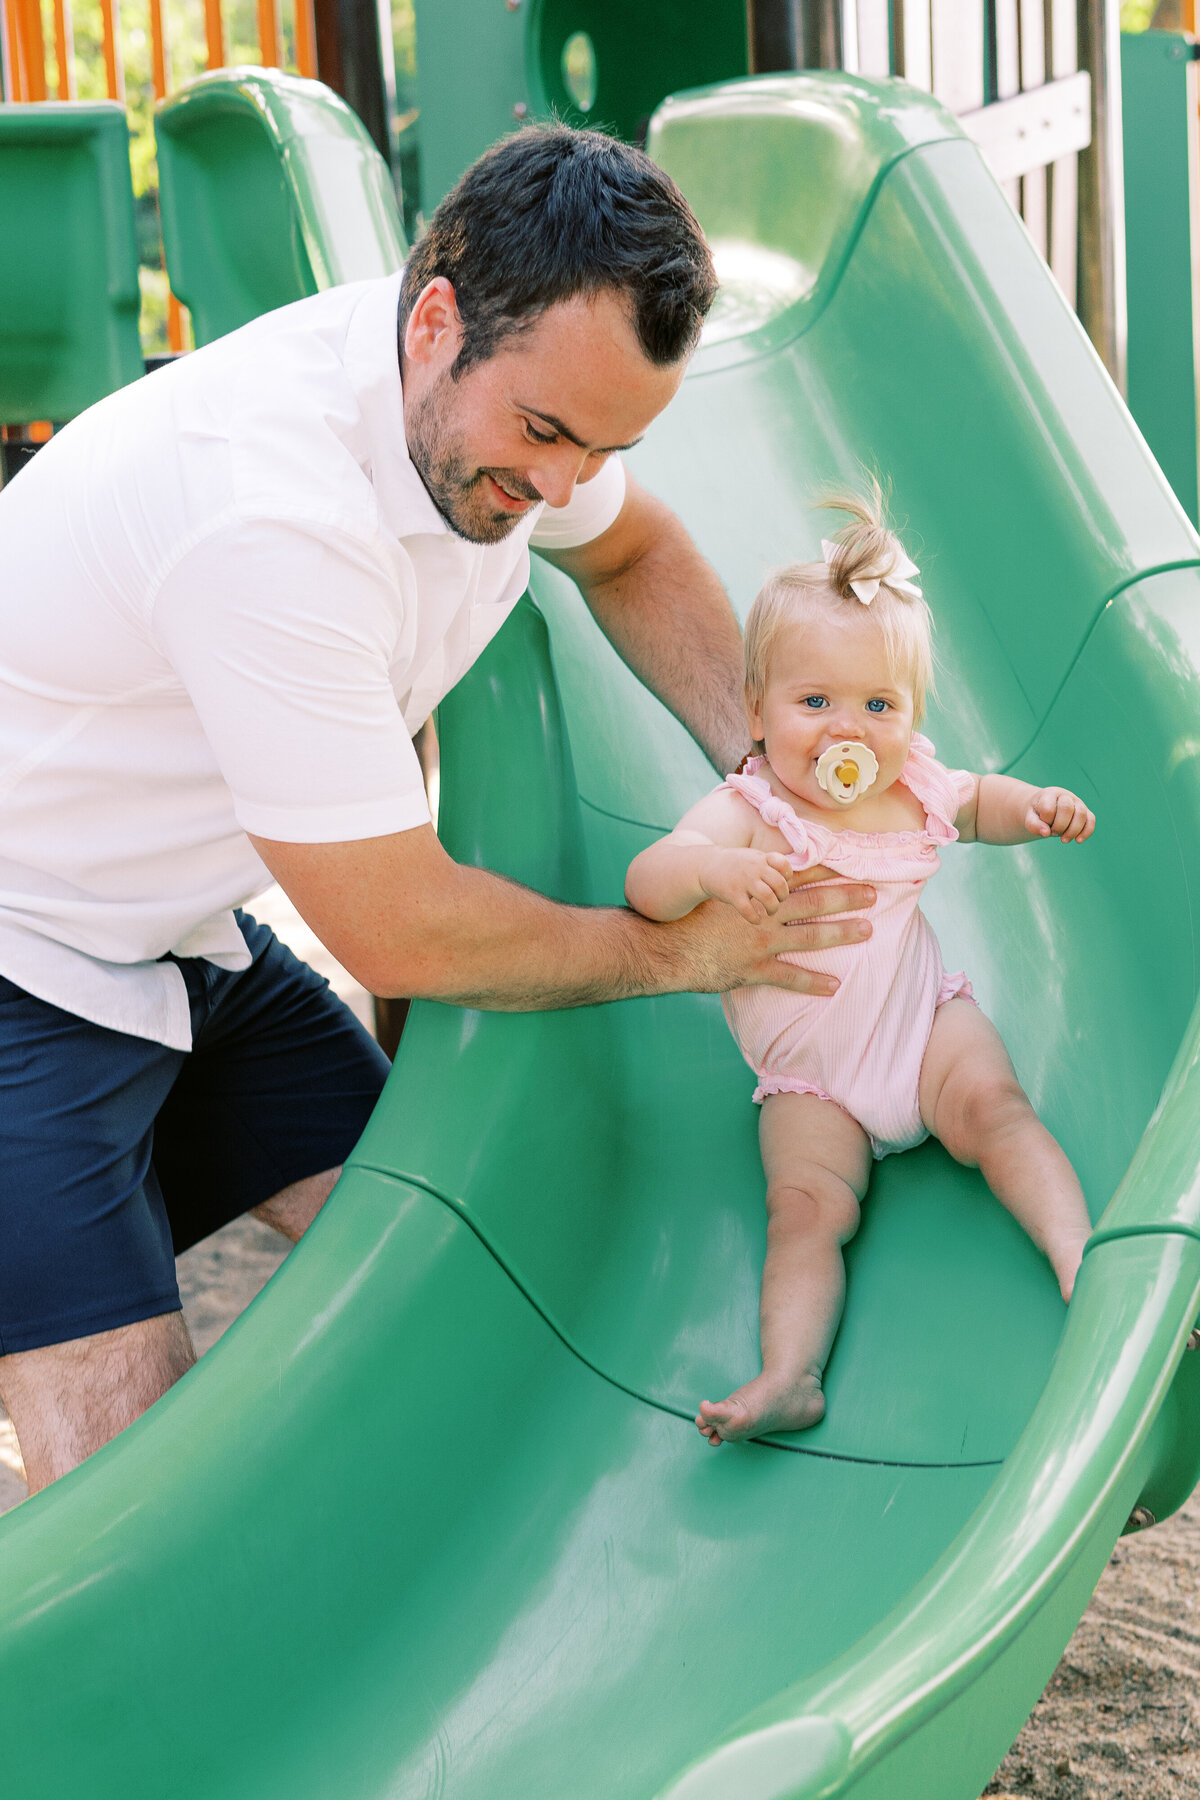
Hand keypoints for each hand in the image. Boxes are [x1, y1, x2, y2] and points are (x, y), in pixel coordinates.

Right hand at [669, 870, 874, 995]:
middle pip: (814, 902)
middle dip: (846, 897)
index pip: (800, 876)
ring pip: (810, 936)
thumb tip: (766, 871)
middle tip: (874, 895)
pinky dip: (813, 982)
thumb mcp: (717, 891)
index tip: (854, 864)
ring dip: (841, 933)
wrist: (665, 945)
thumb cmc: (688, 916)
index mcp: (756, 893)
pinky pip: (789, 977)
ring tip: (867, 930)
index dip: (828, 869)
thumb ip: (744, 884)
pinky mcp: (753, 969)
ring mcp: (761, 943)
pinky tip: (834, 985)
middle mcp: (765, 915)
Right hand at [698, 847, 795, 921]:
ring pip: (767, 896)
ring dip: (772, 908)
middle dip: (782, 896)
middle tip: (778, 901)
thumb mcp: (754, 857)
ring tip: (770, 911)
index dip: (787, 876)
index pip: (784, 864)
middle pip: (779, 883)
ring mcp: (742, 881)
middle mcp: (754, 868)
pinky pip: (748, 909)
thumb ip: (771, 865)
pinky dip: (755, 917)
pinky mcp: (732, 894)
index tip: (782, 883)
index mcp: (761, 858)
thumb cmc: (736, 865)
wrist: (707, 866)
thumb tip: (795, 878)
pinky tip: (756, 919)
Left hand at [1025, 788, 1094, 843]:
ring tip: (1064, 840)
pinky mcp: (1086, 812)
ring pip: (1081, 814)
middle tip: (1053, 833)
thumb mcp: (1030, 817)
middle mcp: (1066, 796)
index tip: (1042, 826)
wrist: (1045, 809)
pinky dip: (1086, 832)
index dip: (1046, 821)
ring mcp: (1077, 803)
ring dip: (1072, 831)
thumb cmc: (1037, 813)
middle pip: (1067, 808)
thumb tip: (1046, 833)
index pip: (1049, 808)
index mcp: (1050, 794)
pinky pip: (1091, 820)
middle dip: (1059, 826)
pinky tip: (1078, 841)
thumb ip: (1033, 825)